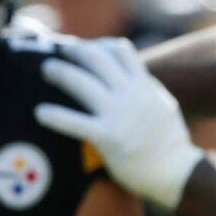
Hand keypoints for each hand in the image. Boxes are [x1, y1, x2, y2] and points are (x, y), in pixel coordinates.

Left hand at [35, 37, 203, 210]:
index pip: (121, 51)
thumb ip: (144, 88)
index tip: (85, 46)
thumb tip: (130, 73)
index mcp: (145, 85)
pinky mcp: (108, 137)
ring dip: (61, 73)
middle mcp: (132, 95)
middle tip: (60, 51)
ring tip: (46, 69)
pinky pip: (74, 122)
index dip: (100, 44)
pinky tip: (40, 113)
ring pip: (82, 83)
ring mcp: (119, 115)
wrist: (176, 171)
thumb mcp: (162, 104)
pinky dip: (54, 115)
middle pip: (97, 59)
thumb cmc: (166, 140)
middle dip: (76, 51)